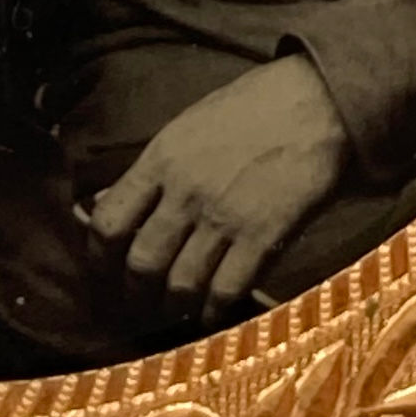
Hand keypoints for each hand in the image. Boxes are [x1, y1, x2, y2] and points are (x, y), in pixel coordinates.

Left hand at [89, 55, 348, 312]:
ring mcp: (224, 216)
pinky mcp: (263, 236)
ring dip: (173, 308)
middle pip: (141, 264)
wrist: (316, 104)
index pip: (109, 222)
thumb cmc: (251, 110)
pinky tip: (211, 311)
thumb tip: (105, 204)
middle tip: (141, 304)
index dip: (99, 259)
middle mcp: (186, 192)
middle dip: (135, 294)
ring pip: (180, 285)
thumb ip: (151, 171)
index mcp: (161, 159)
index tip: (105, 273)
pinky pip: (225, 291)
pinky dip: (212, 311)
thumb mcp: (187, 127)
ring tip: (175, 312)